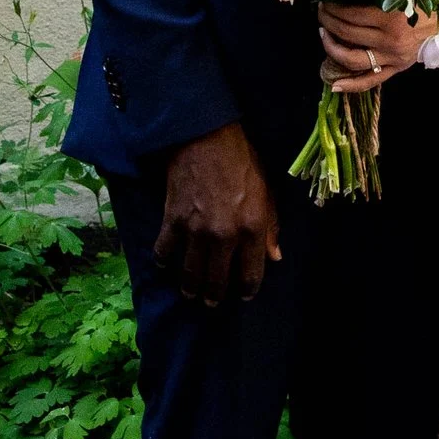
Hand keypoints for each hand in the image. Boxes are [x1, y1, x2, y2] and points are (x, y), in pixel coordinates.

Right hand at [156, 122, 279, 306]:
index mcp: (252, 228)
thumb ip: (271, 227)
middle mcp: (225, 236)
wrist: (206, 137)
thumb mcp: (266, 192)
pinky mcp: (173, 220)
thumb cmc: (241, 161)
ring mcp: (196, 230)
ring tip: (190, 292)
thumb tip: (275, 256)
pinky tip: (164, 263)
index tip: (243, 296)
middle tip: (211, 302)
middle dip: (214, 296)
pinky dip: (163, 259)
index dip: (247, 289)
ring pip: (191, 272)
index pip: (250, 273)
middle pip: (217, 280)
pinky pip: (164, 250)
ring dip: (190, 286)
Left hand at [318, 0, 438, 91]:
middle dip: (328, 22)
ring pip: (353, 58)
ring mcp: (393, 57)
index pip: (351, 14)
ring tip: (323, 35)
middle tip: (321, 13)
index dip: (333, 7)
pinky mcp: (398, 68)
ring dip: (331, 47)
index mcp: (391, 16)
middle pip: (348, 33)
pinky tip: (333, 85)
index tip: (326, 1)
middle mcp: (390, 40)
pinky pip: (371, 81)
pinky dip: (351, 85)